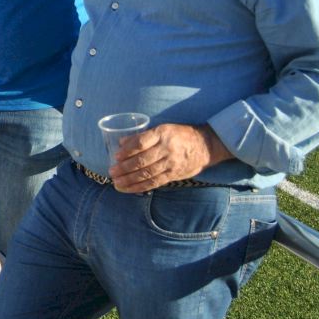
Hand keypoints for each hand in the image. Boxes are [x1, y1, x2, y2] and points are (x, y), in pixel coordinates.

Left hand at [108, 122, 232, 193]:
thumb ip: (143, 136)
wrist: (205, 146)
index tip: (116, 156)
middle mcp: (167, 149)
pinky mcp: (174, 175)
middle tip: (112, 172)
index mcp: (162, 134)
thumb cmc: (179, 135)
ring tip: (117, 183)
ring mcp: (171, 163)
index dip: (128, 150)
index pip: (142, 142)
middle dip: (125, 168)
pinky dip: (140, 187)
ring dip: (130, 180)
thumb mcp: (163, 129)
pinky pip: (155, 182)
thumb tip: (121, 142)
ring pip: (147, 174)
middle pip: (143, 160)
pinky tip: (129, 189)